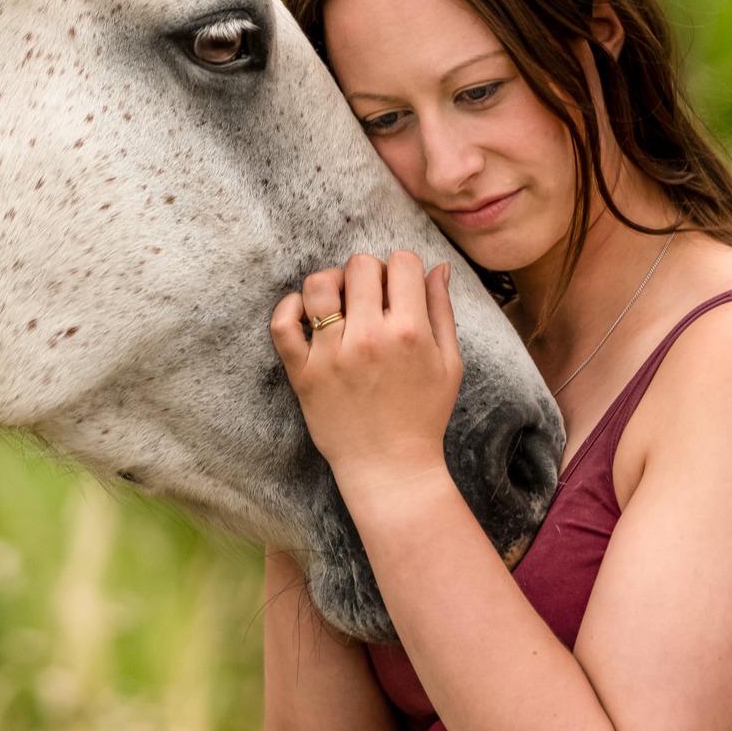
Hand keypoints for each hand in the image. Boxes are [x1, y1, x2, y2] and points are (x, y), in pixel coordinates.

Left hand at [271, 252, 463, 508]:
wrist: (391, 468)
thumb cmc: (423, 416)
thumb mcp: (449, 363)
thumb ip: (441, 310)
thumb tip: (438, 267)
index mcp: (411, 331)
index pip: (402, 262)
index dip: (402, 269)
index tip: (398, 288)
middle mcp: (370, 337)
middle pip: (361, 265)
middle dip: (369, 274)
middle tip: (371, 299)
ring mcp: (332, 354)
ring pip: (319, 284)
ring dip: (331, 283)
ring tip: (339, 302)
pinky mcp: (304, 373)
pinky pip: (282, 324)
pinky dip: (289, 307)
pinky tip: (304, 311)